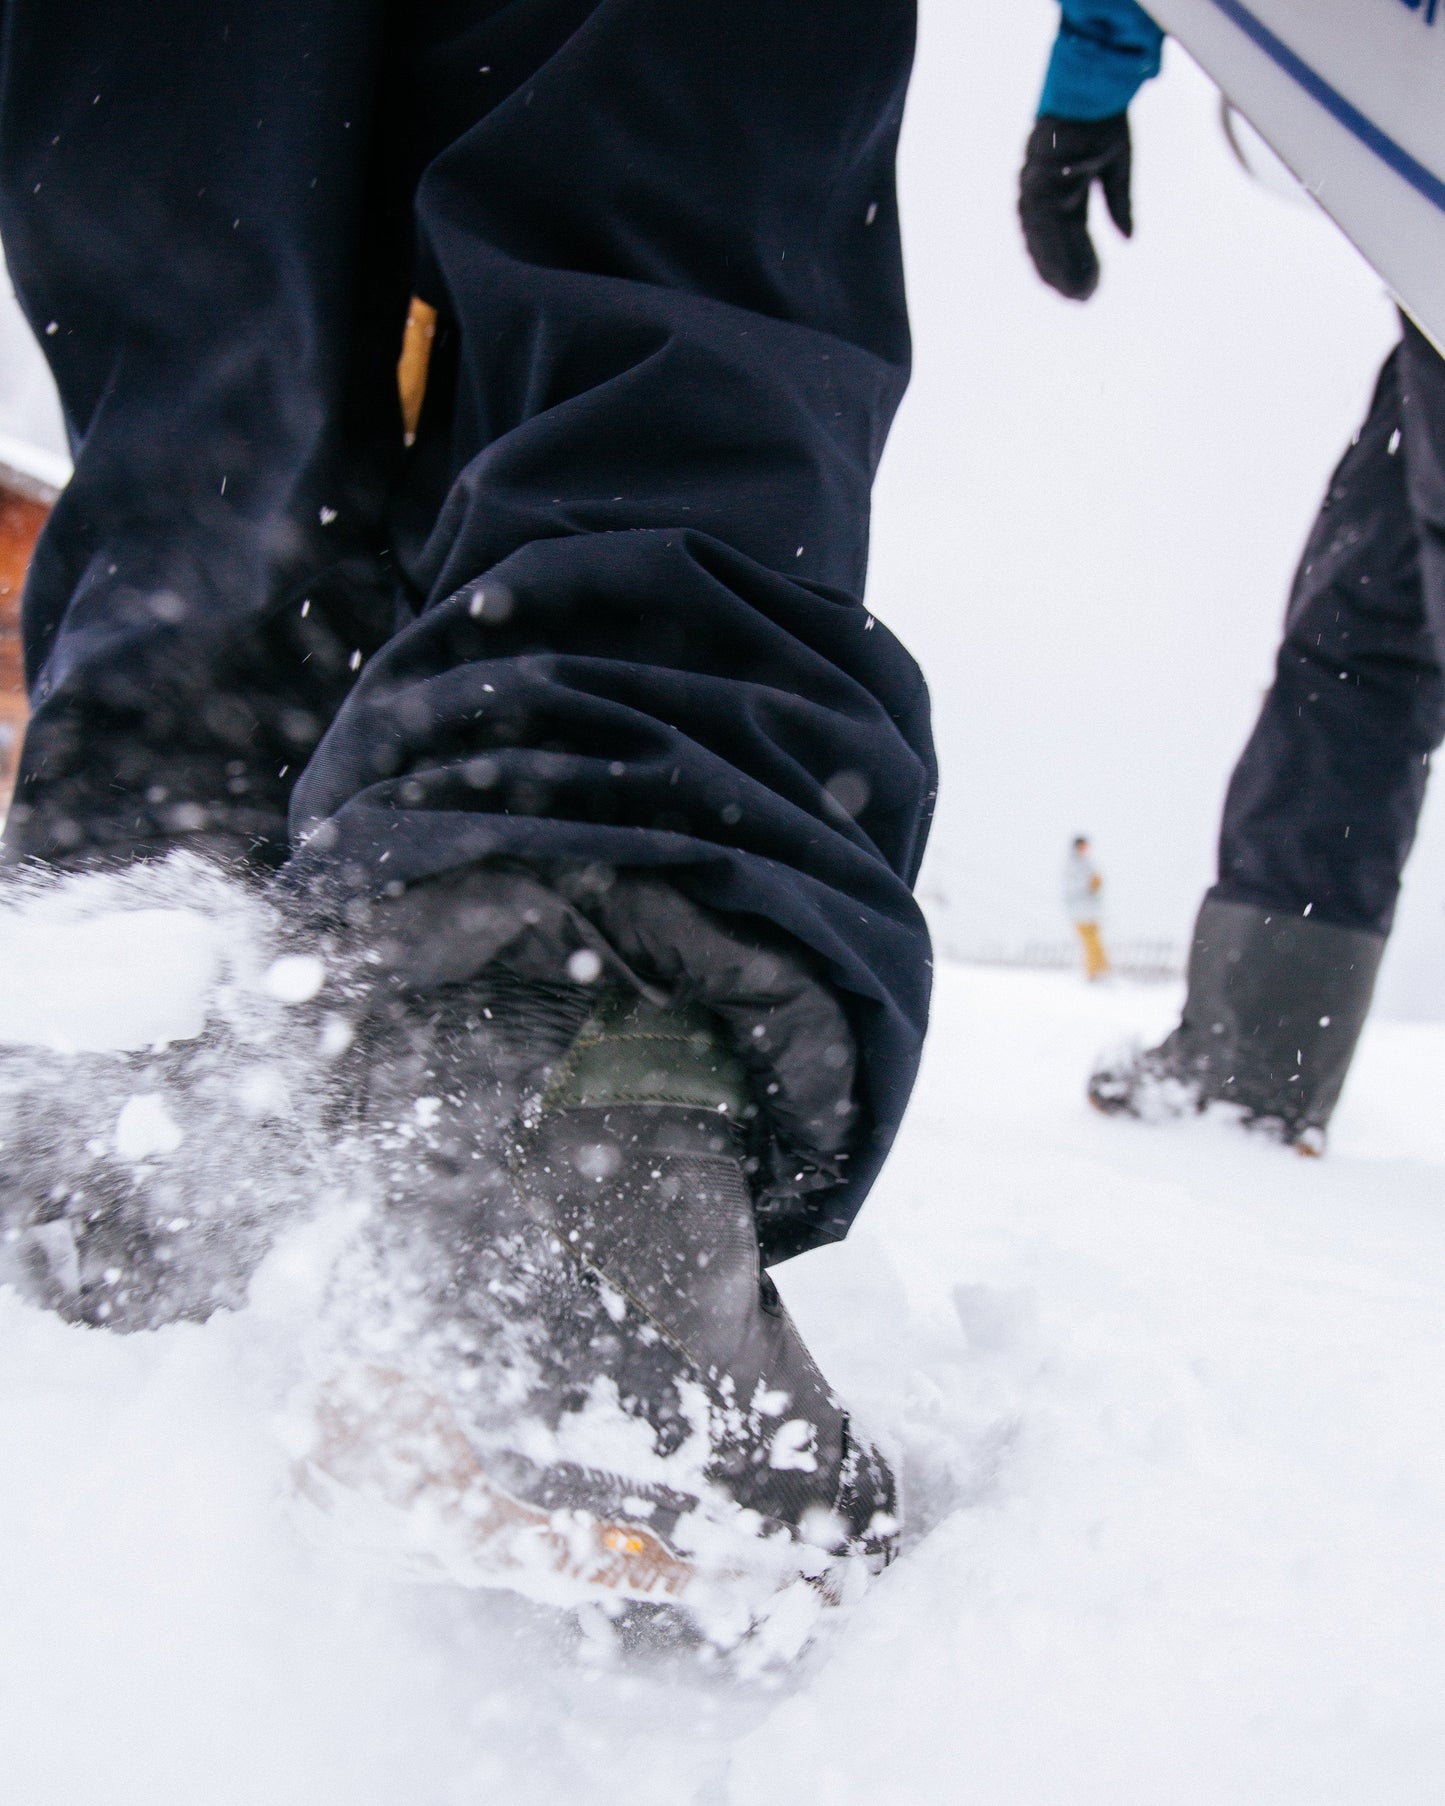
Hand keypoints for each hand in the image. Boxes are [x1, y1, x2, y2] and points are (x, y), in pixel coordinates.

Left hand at [1019, 113, 1132, 301]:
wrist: (1094, 85)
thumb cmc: (1103, 120)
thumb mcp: (1117, 169)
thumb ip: (1118, 206)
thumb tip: (1128, 240)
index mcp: (1063, 192)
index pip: (1069, 236)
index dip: (1080, 263)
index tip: (1089, 289)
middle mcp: (1045, 194)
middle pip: (1051, 243)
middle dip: (1064, 273)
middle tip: (1079, 300)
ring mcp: (1036, 187)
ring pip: (1043, 239)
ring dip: (1057, 267)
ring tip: (1072, 292)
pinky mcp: (1035, 179)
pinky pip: (1041, 223)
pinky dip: (1052, 247)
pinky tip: (1063, 267)